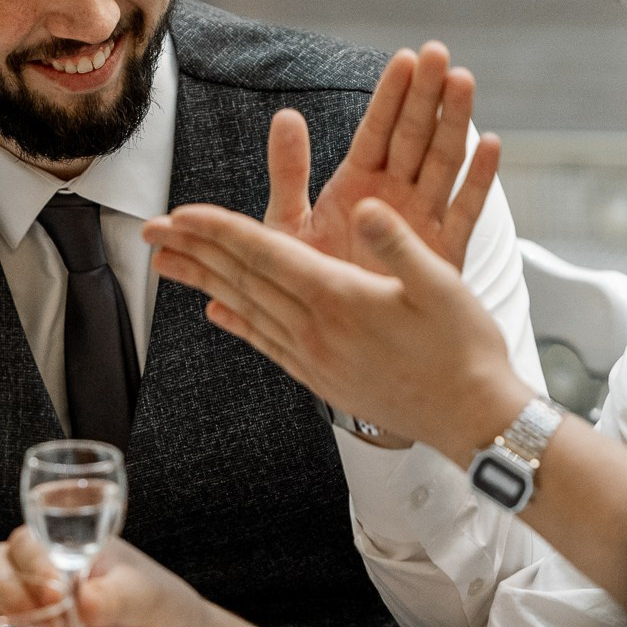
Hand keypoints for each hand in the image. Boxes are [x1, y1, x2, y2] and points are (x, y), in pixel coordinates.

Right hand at [0, 529, 213, 626]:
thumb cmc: (159, 611)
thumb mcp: (144, 596)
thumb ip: (113, 596)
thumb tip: (81, 602)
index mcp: (64, 551)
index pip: (22, 543)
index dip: (29, 566)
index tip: (56, 594)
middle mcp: (37, 578)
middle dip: (7, 595)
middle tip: (45, 619)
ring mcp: (28, 616)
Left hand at [146, 199, 532, 459]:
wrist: (473, 419)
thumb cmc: (464, 349)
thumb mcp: (442, 284)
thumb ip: (399, 244)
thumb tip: (366, 208)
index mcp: (340, 300)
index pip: (266, 255)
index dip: (221, 230)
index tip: (182, 212)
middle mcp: (316, 331)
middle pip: (242, 281)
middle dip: (195, 250)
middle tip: (153, 231)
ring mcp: (316, 360)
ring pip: (246, 310)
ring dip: (205, 281)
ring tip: (170, 265)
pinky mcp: (323, 380)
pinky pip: (266, 344)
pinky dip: (237, 322)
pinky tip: (219, 311)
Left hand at [266, 42, 499, 274]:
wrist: (370, 361)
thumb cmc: (323, 293)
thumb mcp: (294, 228)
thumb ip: (293, 175)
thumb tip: (287, 117)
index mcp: (357, 187)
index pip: (376, 131)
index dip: (390, 95)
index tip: (406, 57)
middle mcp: (392, 201)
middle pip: (412, 138)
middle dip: (424, 96)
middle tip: (438, 52)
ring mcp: (421, 226)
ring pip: (442, 165)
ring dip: (455, 123)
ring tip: (464, 81)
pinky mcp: (443, 258)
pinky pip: (464, 216)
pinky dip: (479, 181)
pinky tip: (492, 144)